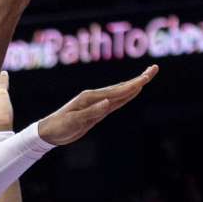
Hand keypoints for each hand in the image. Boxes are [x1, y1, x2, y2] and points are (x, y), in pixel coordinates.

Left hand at [38, 65, 157, 145]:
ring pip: (120, 93)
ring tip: (146, 78)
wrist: (48, 131)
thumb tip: (107, 102)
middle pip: (122, 87)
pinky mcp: (96, 110)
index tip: (147, 77)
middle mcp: (96, 97)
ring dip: (134, 85)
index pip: (118, 91)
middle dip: (139, 79)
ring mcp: (97, 103)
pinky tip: (131, 92)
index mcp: (91, 98)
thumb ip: (91, 112)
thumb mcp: (74, 121)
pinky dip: (125, 96)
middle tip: (154, 69)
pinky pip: (115, 101)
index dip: (134, 84)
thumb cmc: (59, 126)